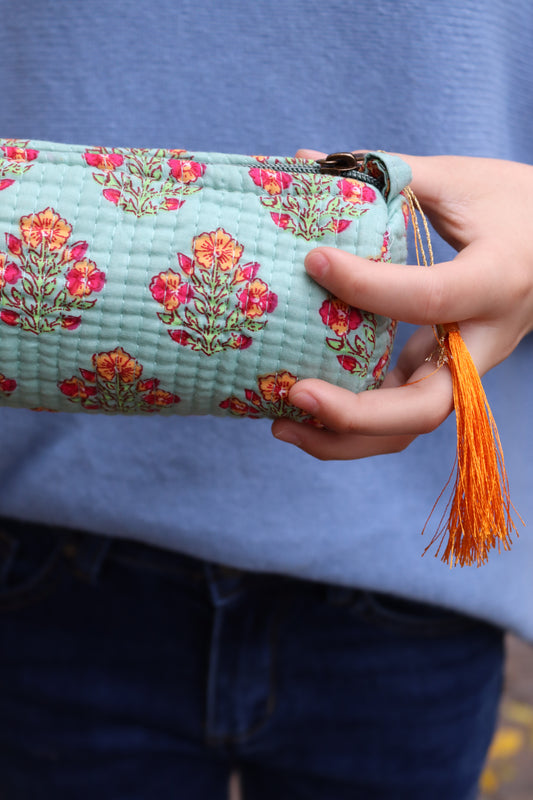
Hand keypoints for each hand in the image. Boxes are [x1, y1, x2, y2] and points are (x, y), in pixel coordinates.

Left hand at [272, 150, 532, 458]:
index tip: (312, 259)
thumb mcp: (460, 181)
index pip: (429, 297)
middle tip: (291, 393)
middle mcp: (485, 340)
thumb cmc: (513, 206)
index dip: (366, 284)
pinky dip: (353, 424)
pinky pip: (401, 414)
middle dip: (353, 413)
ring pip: (410, 427)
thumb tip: (307, 161)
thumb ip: (389, 175)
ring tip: (280, 424)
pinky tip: (305, 410)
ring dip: (344, 439)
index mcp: (497, 280)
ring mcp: (466, 368)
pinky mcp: (445, 374)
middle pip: (425, 407)